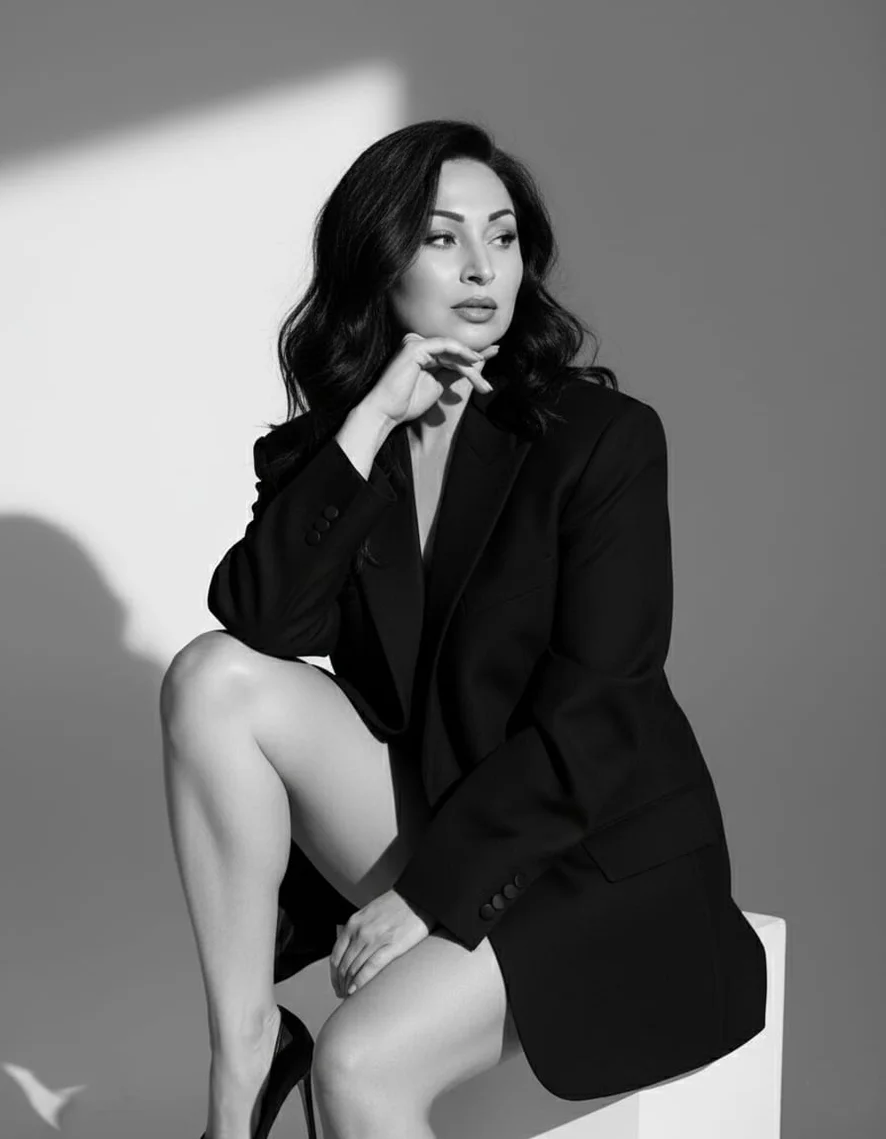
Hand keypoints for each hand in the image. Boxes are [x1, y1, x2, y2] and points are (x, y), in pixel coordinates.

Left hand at [330, 889, 433, 997]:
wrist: (418, 897)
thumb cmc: (396, 905)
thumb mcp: (369, 913)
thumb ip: (358, 930)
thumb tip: (351, 951)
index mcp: (353, 923)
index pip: (335, 956)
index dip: (334, 975)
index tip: (337, 985)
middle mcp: (360, 932)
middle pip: (344, 966)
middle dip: (341, 984)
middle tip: (344, 995)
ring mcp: (375, 939)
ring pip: (354, 969)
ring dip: (349, 986)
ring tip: (351, 997)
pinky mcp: (391, 946)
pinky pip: (370, 968)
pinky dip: (361, 982)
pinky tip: (357, 991)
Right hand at [363, 333, 499, 427]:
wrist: (388, 412)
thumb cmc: (408, 402)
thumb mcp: (438, 386)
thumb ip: (454, 373)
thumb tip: (475, 364)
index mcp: (423, 352)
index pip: (452, 352)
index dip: (473, 355)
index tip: (494, 354)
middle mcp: (418, 343)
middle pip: (454, 352)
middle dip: (474, 367)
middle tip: (487, 386)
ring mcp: (415, 342)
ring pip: (451, 351)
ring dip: (470, 366)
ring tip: (482, 384)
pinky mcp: (415, 346)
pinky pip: (444, 346)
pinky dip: (460, 353)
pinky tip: (474, 361)